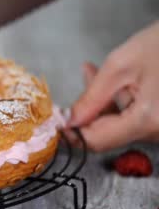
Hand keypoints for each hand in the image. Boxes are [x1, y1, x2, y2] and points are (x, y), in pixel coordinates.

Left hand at [68, 20, 158, 150]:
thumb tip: (69, 121)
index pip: (96, 142)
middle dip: (89, 109)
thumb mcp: (119, 66)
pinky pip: (136, 119)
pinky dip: (121, 102)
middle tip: (80, 83)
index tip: (59, 117)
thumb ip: (90, 99)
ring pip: (121, 125)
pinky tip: (116, 81)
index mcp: (148, 121)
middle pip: (108, 132)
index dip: (73, 132)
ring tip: (96, 72)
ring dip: (104, 103)